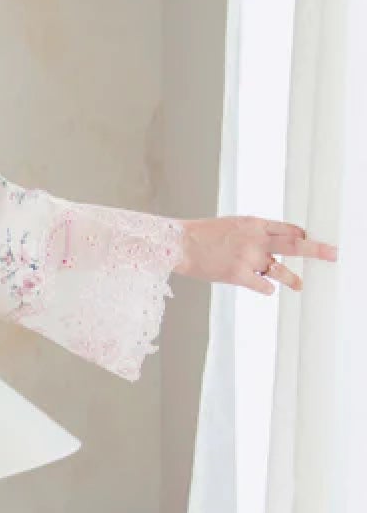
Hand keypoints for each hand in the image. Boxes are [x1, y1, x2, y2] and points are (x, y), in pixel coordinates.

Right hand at [176, 216, 338, 292]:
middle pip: (295, 245)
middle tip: (333, 254)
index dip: (302, 237)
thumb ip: (254, 232)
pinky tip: (266, 289)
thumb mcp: (233, 225)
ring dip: (292, 279)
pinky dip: (267, 288)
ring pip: (281, 270)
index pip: (289, 229)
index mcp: (255, 223)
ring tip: (299, 285)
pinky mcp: (237, 275)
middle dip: (317, 250)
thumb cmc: (203, 235)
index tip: (309, 242)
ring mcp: (248, 257)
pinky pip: (263, 286)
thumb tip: (270, 244)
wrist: (179, 243)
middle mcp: (255, 239)